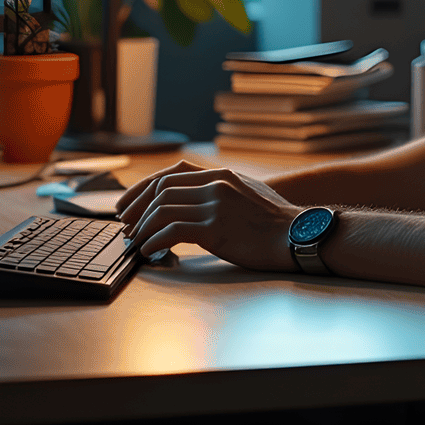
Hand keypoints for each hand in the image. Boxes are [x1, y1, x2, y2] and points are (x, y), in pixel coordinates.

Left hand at [114, 159, 302, 271]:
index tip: (130, 202)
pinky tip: (149, 250)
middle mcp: (216, 184)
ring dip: (142, 226)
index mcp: (222, 175)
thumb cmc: (277, 222)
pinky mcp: (215, 228)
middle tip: (125, 223)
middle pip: (161, 189)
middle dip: (137, 207)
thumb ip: (223, 191)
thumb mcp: (248, 193)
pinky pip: (171, 231)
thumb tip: (197, 203)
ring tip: (135, 240)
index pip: (171, 174)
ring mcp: (215, 205)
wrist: (299, 235)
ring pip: (162, 209)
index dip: (144, 188)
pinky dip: (154, 240)